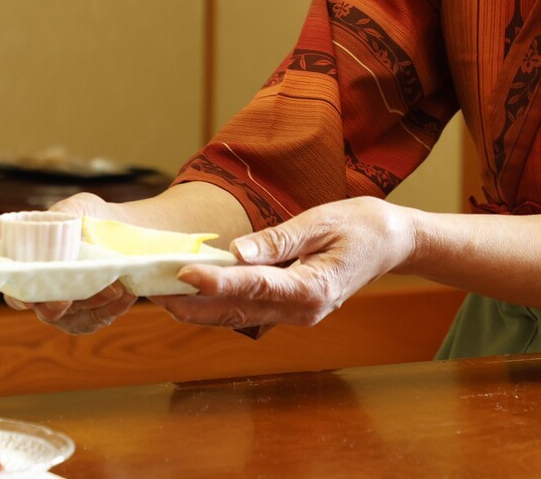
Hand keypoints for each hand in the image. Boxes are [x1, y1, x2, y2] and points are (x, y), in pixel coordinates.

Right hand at [3, 192, 136, 334]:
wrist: (123, 228)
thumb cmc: (91, 217)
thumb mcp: (79, 207)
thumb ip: (65, 213)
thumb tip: (54, 220)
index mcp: (34, 267)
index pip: (17, 291)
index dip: (20, 297)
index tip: (30, 298)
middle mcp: (47, 293)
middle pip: (46, 311)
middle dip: (56, 307)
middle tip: (68, 300)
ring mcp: (71, 307)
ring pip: (75, 321)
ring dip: (94, 308)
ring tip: (116, 290)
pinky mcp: (94, 313)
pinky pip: (98, 319)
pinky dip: (113, 309)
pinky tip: (128, 295)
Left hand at [153, 197, 415, 329]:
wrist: (389, 243)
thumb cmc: (359, 225)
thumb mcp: (321, 221)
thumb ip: (278, 240)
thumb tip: (237, 251)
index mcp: (312, 288)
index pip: (255, 286)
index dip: (217, 282)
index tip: (185, 273)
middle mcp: (301, 311)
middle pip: (237, 310)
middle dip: (192, 301)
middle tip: (151, 287)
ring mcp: (295, 316)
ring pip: (236, 317)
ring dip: (197, 307)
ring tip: (157, 292)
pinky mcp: (288, 311)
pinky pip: (246, 312)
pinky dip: (216, 305)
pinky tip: (189, 295)